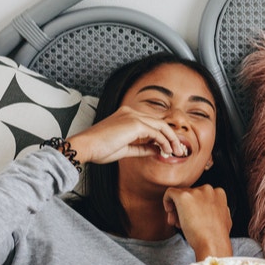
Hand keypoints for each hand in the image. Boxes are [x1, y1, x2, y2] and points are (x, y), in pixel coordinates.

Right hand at [66, 106, 187, 164]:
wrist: (85, 147)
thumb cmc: (99, 149)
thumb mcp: (126, 149)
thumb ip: (142, 147)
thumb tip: (157, 150)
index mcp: (126, 116)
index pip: (151, 124)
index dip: (164, 136)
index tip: (170, 148)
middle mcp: (130, 112)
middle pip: (159, 123)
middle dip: (172, 137)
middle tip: (179, 151)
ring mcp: (133, 116)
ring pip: (161, 126)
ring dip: (171, 140)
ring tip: (177, 152)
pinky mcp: (135, 123)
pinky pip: (156, 132)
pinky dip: (164, 142)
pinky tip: (167, 150)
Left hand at [164, 185, 232, 258]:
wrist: (212, 242)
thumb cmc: (218, 236)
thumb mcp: (225, 219)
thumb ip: (219, 210)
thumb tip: (214, 210)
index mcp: (218, 193)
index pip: (201, 196)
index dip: (195, 207)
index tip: (193, 218)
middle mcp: (208, 189)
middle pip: (190, 195)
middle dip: (184, 208)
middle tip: (181, 223)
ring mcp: (195, 192)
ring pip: (180, 195)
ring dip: (176, 209)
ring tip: (178, 224)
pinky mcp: (183, 196)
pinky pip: (170, 192)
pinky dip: (166, 201)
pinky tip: (169, 212)